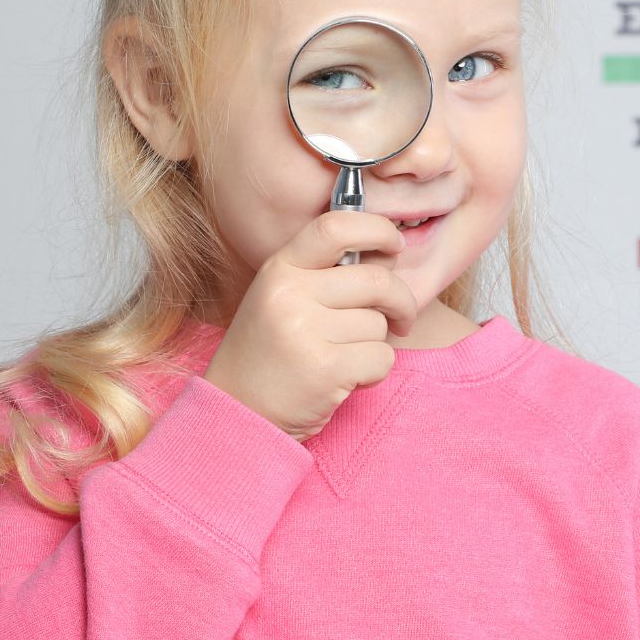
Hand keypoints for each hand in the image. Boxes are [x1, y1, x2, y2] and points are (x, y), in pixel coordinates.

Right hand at [201, 209, 418, 441]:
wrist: (238, 413)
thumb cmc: (271, 354)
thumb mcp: (281, 298)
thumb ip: (323, 273)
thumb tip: (387, 252)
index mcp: (279, 269)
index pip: (336, 225)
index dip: (376, 229)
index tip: (393, 245)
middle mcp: (289, 294)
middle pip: (376, 280)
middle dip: (401, 301)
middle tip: (400, 319)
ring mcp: (305, 331)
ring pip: (379, 324)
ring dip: (375, 344)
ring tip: (342, 357)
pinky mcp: (325, 369)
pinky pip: (382, 358)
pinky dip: (374, 372)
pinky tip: (346, 379)